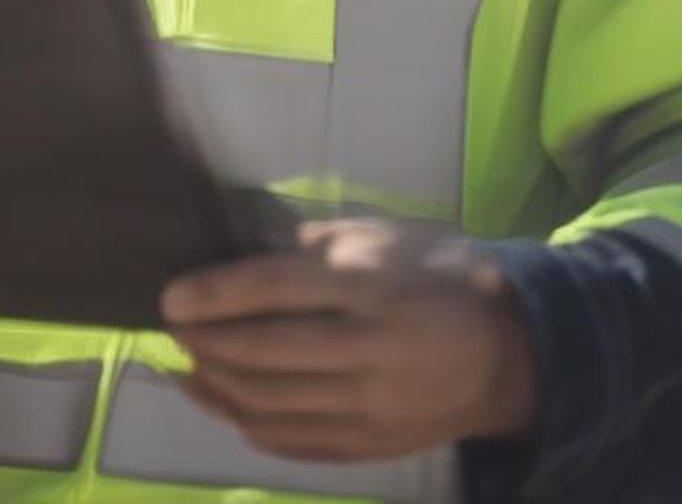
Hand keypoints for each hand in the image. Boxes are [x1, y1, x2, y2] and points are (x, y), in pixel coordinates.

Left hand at [160, 218, 537, 463]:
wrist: (510, 353)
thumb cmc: (439, 275)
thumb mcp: (384, 235)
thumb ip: (315, 242)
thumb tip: (244, 249)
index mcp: (370, 285)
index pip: (276, 289)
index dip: (217, 294)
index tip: (171, 297)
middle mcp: (366, 349)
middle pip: (264, 354)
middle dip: (207, 342)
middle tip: (175, 326)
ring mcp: (368, 407)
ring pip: (269, 405)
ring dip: (216, 385)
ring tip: (187, 362)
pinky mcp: (370, 446)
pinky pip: (292, 442)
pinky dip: (246, 422)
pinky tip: (220, 400)